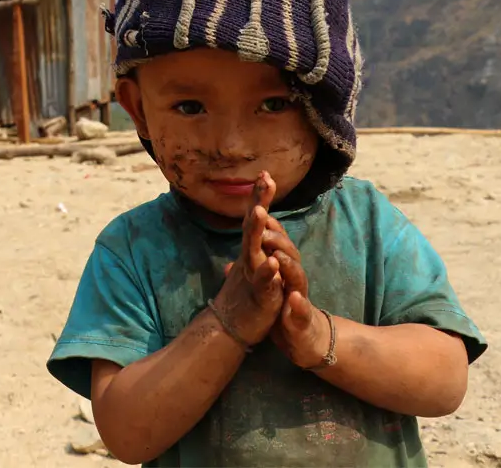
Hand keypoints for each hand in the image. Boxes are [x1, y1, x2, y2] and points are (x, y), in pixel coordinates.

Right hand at [211, 172, 283, 345]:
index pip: (255, 219)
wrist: (230, 327)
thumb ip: (253, 246)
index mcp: (251, 250)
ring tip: (260, 211)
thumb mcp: (250, 267)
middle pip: (252, 224)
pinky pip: (262, 280)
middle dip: (258, 202)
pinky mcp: (259, 294)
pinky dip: (266, 270)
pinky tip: (271, 260)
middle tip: (264, 178)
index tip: (265, 174)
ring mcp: (251, 274)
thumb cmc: (243, 296)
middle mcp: (249, 257)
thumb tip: (247, 229)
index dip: (259, 197)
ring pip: (253, 248)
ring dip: (256, 230)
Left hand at [248, 182, 330, 368]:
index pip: (276, 242)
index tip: (257, 204)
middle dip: (277, 238)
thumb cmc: (280, 306)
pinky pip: (301, 309)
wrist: (300, 336)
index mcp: (281, 268)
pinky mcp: (301, 318)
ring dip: (288, 265)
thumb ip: (252, 273)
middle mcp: (292, 277)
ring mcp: (298, 295)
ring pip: (297, 276)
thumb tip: (231, 263)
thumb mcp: (263, 287)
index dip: (268, 223)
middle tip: (264, 222)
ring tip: (277, 256)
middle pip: (288, 252)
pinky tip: (293, 297)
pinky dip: (297, 303)